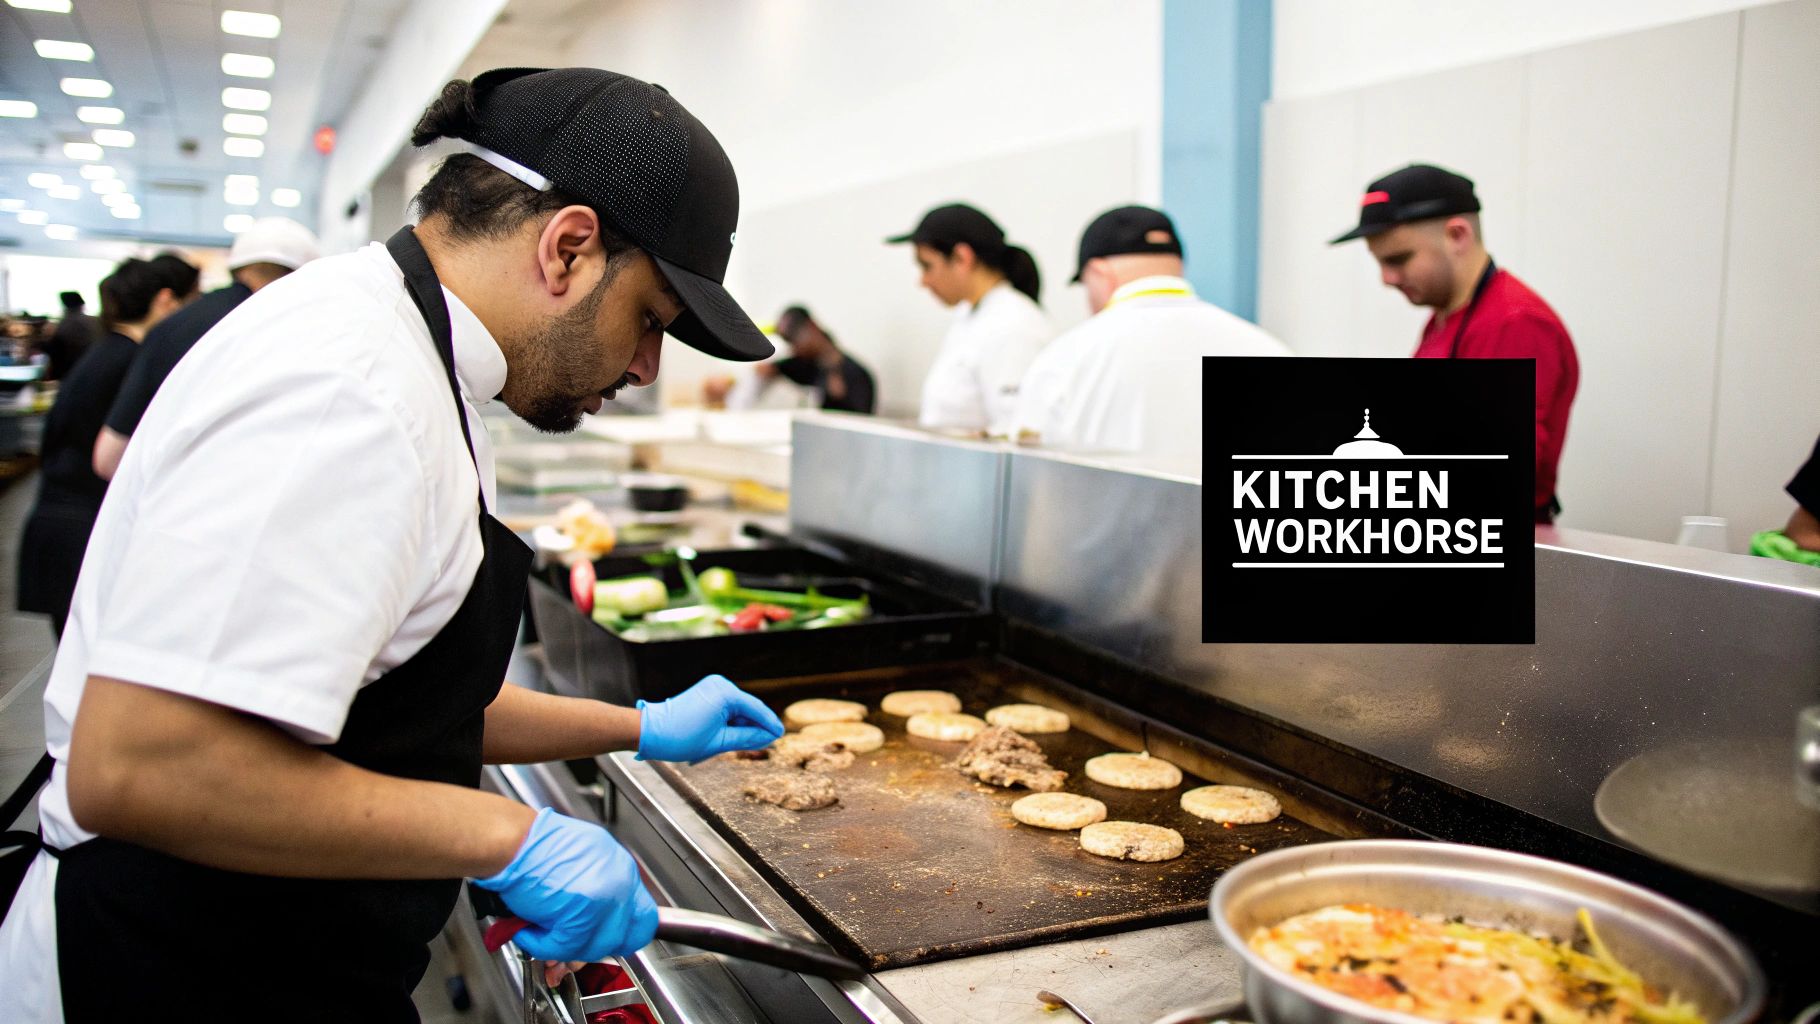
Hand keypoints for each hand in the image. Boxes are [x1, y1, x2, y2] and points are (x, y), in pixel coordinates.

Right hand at [474, 808, 657, 961]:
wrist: (513, 842)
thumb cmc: (535, 846)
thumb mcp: (581, 857)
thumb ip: (597, 888)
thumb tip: (597, 920)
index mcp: (621, 868)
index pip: (644, 917)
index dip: (623, 933)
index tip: (607, 939)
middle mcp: (620, 883)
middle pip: (621, 937)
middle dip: (592, 946)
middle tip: (566, 941)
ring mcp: (605, 900)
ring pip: (593, 946)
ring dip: (563, 946)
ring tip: (538, 929)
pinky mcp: (583, 915)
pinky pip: (564, 947)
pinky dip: (540, 944)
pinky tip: (527, 929)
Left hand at [637, 674, 783, 762]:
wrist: (651, 731)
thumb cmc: (681, 737)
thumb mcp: (719, 742)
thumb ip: (748, 738)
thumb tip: (768, 738)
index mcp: (724, 693)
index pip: (755, 709)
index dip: (769, 724)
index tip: (781, 735)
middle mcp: (720, 684)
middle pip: (748, 708)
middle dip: (756, 726)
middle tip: (767, 744)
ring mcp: (713, 687)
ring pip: (738, 709)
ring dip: (743, 726)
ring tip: (745, 745)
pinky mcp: (707, 692)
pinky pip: (727, 707)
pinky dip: (732, 722)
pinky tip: (733, 735)